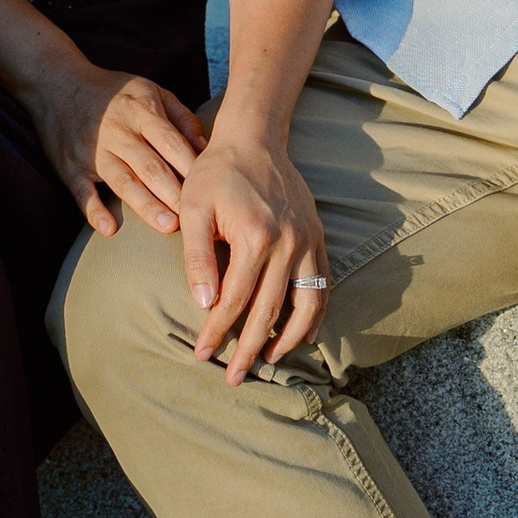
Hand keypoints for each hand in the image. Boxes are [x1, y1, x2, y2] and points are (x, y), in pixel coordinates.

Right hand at [26, 59, 206, 238]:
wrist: (57, 83)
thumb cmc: (113, 92)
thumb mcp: (150, 90)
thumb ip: (180, 117)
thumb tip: (205, 147)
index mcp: (141, 111)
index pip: (171, 142)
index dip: (190, 166)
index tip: (209, 189)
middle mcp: (118, 131)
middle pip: (150, 165)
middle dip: (174, 192)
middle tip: (194, 217)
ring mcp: (93, 151)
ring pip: (123, 181)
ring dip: (145, 204)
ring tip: (167, 225)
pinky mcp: (71, 167)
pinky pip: (82, 192)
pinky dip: (93, 210)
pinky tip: (109, 228)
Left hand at [174, 127, 330, 382]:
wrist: (253, 139)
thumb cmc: (216, 174)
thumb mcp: (193, 209)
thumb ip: (197, 258)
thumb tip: (205, 306)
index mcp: (255, 236)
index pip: (233, 301)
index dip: (216, 332)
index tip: (201, 354)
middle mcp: (289, 243)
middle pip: (270, 312)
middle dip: (249, 349)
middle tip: (233, 378)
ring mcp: (308, 240)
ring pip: (307, 305)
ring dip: (290, 340)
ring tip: (268, 361)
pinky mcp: (318, 236)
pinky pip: (323, 284)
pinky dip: (316, 314)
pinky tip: (304, 335)